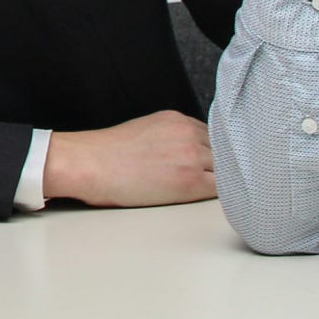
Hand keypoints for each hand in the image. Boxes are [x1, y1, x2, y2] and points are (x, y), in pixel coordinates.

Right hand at [41, 110, 215, 206]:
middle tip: (210, 181)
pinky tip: (211, 200)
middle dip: (219, 166)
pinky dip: (223, 195)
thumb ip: (171, 137)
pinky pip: (223, 189)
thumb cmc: (107, 154)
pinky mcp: (191, 181)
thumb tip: (187, 155)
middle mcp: (187, 132)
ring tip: (209, 193)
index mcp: (175, 119)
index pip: (212, 135)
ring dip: (221, 181)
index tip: (210, 164)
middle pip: (224, 151)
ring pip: (227, 169)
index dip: (213, 152)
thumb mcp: (144, 131)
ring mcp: (191, 155)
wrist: (90, 165)